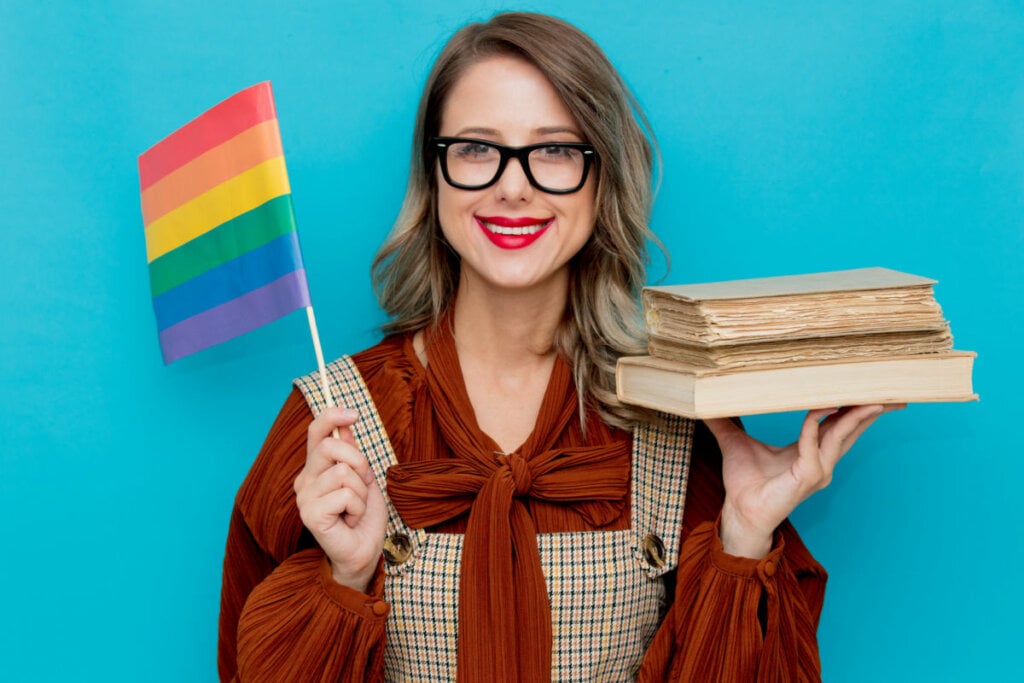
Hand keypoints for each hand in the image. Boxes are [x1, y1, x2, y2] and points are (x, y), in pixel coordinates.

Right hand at [294, 407, 387, 591]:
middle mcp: (305, 480)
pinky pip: (344, 495)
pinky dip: (358, 507)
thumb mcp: (363, 478)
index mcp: (316, 469)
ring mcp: (305, 498)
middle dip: (359, 461)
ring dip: (361, 492)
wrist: (365, 550)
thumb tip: (345, 425)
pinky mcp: (310, 515)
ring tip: (356, 508)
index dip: (332, 416)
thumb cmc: (364, 517)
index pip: (316, 432)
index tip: (353, 413)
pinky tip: (351, 520)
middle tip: (364, 482)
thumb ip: (351, 453)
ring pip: (343, 472)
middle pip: (330, 447)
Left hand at [704, 404, 903, 557]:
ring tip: (870, 398)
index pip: (837, 424)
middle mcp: (819, 461)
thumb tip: (705, 402)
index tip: (863, 387)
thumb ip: (724, 422)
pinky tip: (816, 410)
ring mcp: (817, 470)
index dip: (850, 406)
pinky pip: (812, 447)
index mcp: (809, 451)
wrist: (739, 511)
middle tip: (888, 391)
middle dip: (869, 410)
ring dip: (854, 416)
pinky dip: (813, 427)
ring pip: (840, 436)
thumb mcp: (735, 442)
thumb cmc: (742, 482)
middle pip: (850, 429)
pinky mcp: (807, 478)